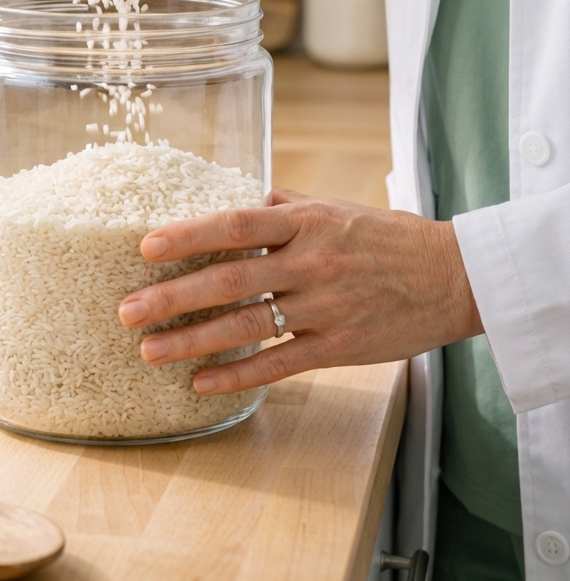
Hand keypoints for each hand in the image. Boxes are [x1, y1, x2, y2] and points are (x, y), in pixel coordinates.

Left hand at [118, 190, 482, 394]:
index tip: (145, 246)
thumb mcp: (336, 208)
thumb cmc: (390, 237)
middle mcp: (310, 262)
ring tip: (149, 351)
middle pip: (229, 279)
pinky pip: (279, 363)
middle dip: (172, 297)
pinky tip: (201, 383)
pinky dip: (237, 375)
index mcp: (306, 221)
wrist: (453, 276)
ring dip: (192, 341)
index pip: (235, 223)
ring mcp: (324, 307)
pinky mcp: (340, 347)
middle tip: (126, 310)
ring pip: (246, 326)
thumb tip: (240, 196)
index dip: (188, 235)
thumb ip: (285, 205)